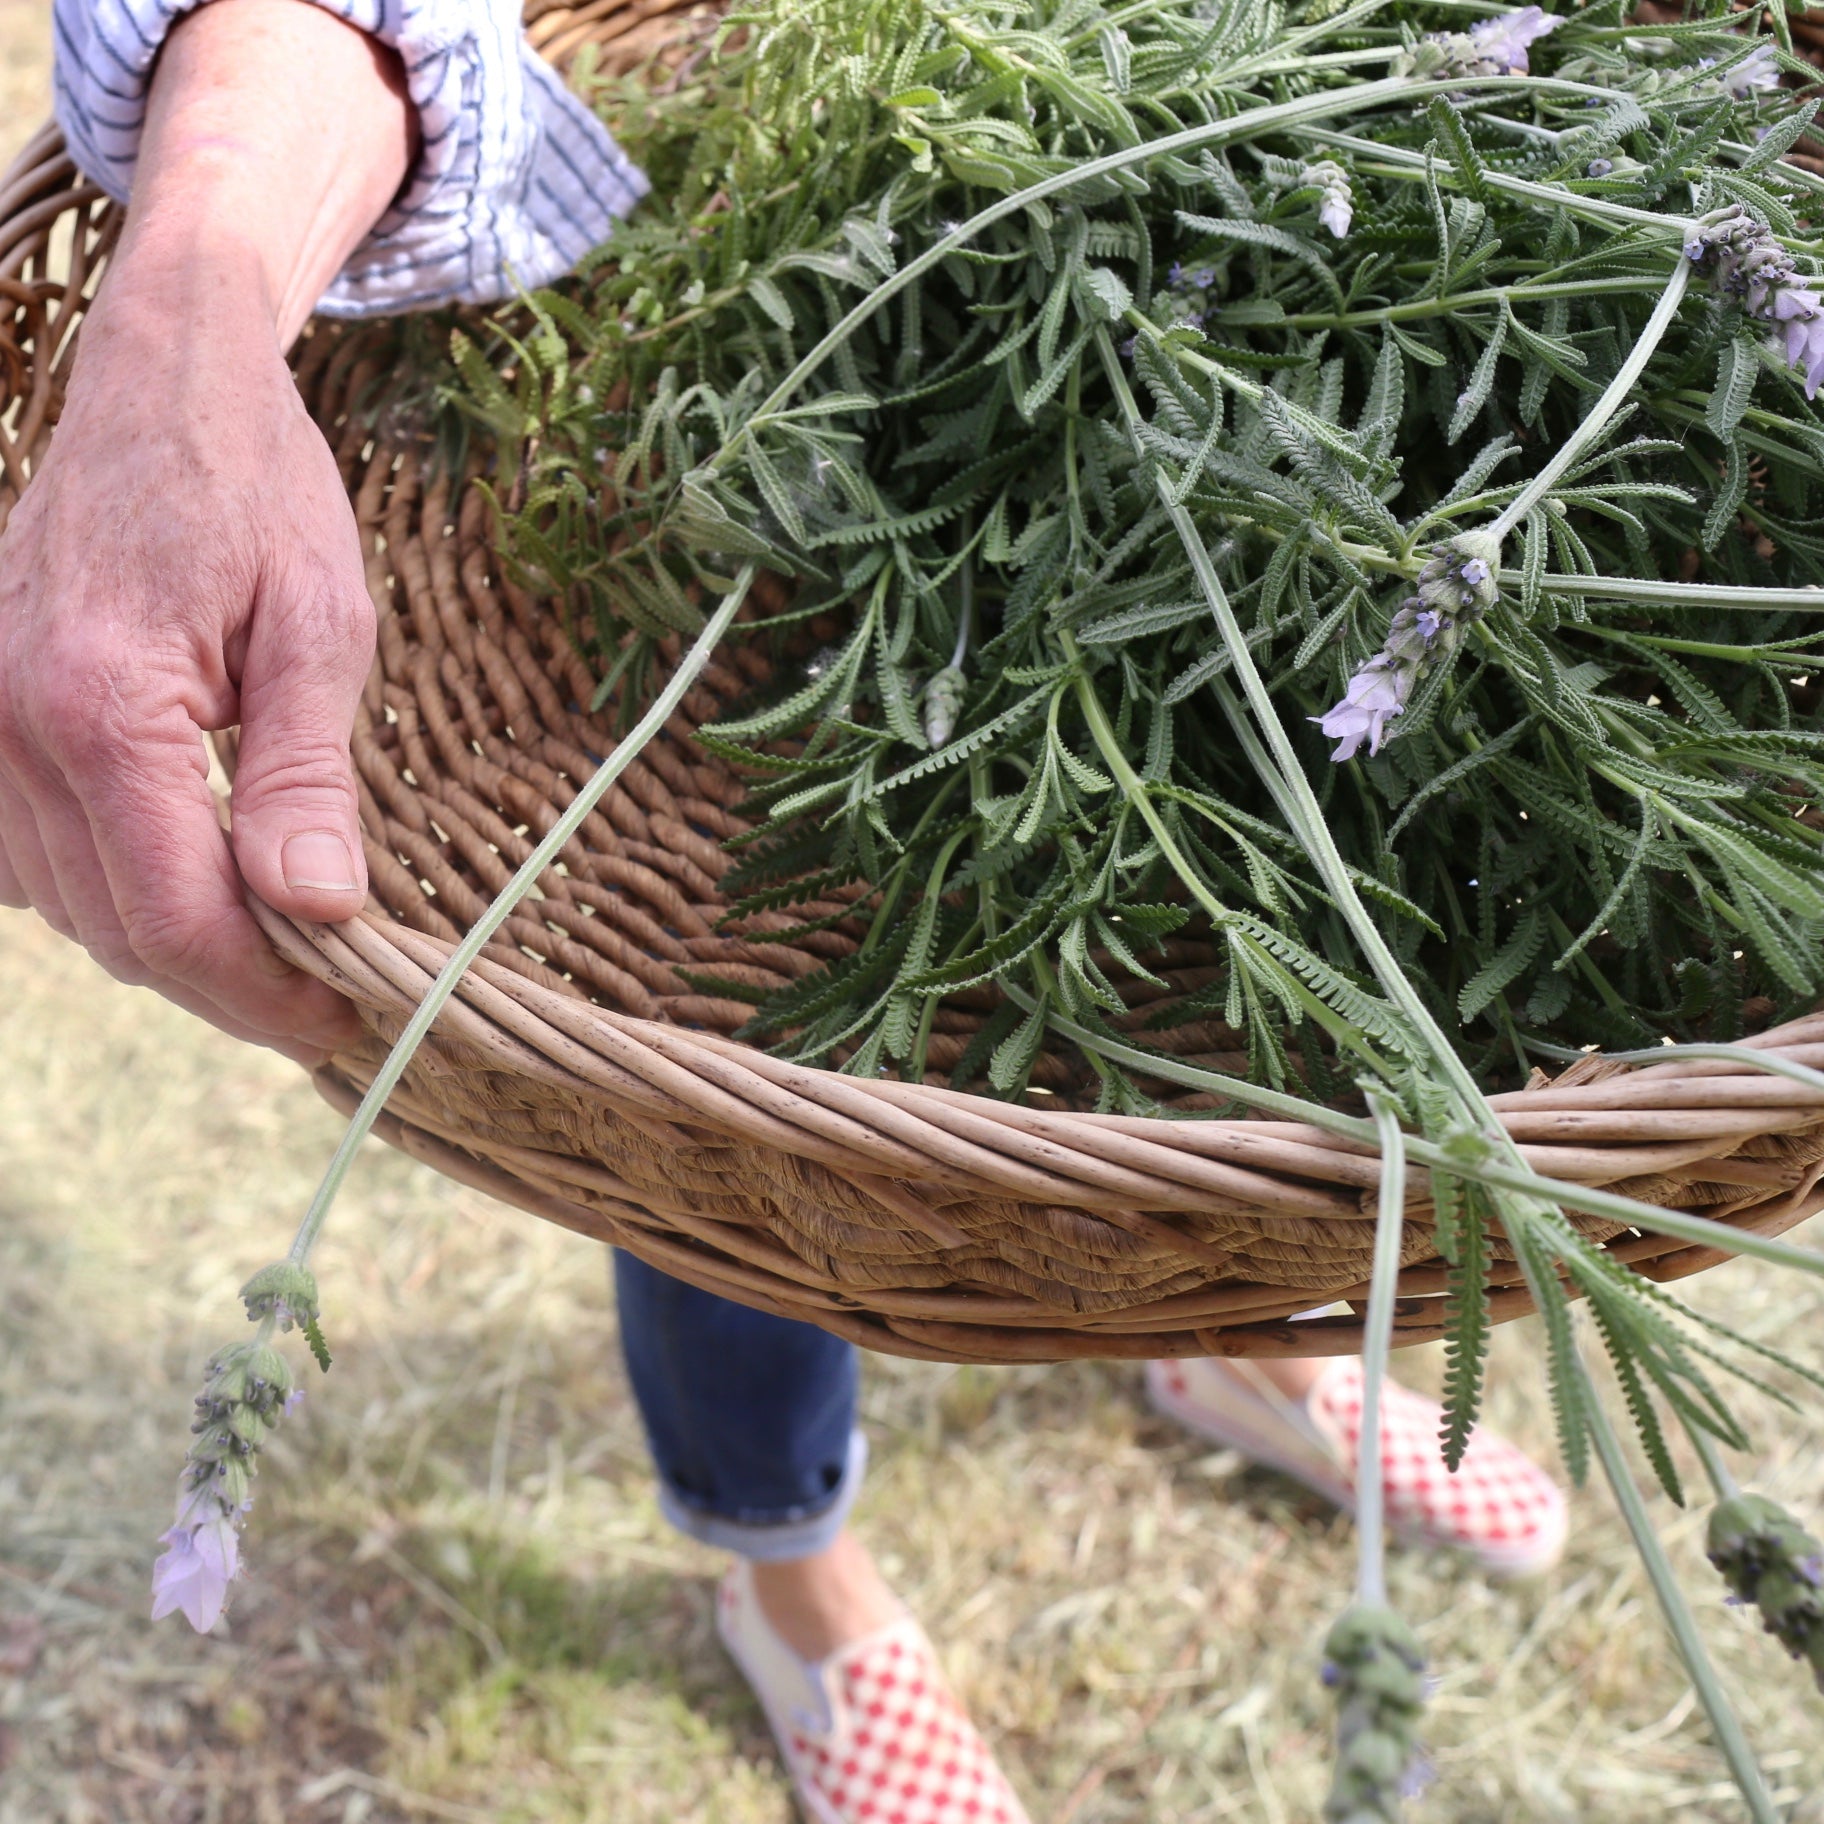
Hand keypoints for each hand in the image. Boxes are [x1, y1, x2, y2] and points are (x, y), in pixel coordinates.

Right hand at [0, 0, 412, 1061]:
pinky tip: (187, 876)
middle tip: (332, 990)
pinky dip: (112, 893)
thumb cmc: (257, 493)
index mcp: (99, 708)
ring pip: (70, 914)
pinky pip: (30, 863)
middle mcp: (8, 729)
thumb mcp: (319, 629)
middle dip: (232, 983)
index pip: (177, 920)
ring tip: (280, 942)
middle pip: (121, 934)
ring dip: (174, 946)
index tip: (346, 1016)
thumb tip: (320, 911)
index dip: (266, 995)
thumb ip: (305, 778)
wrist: (160, 388)